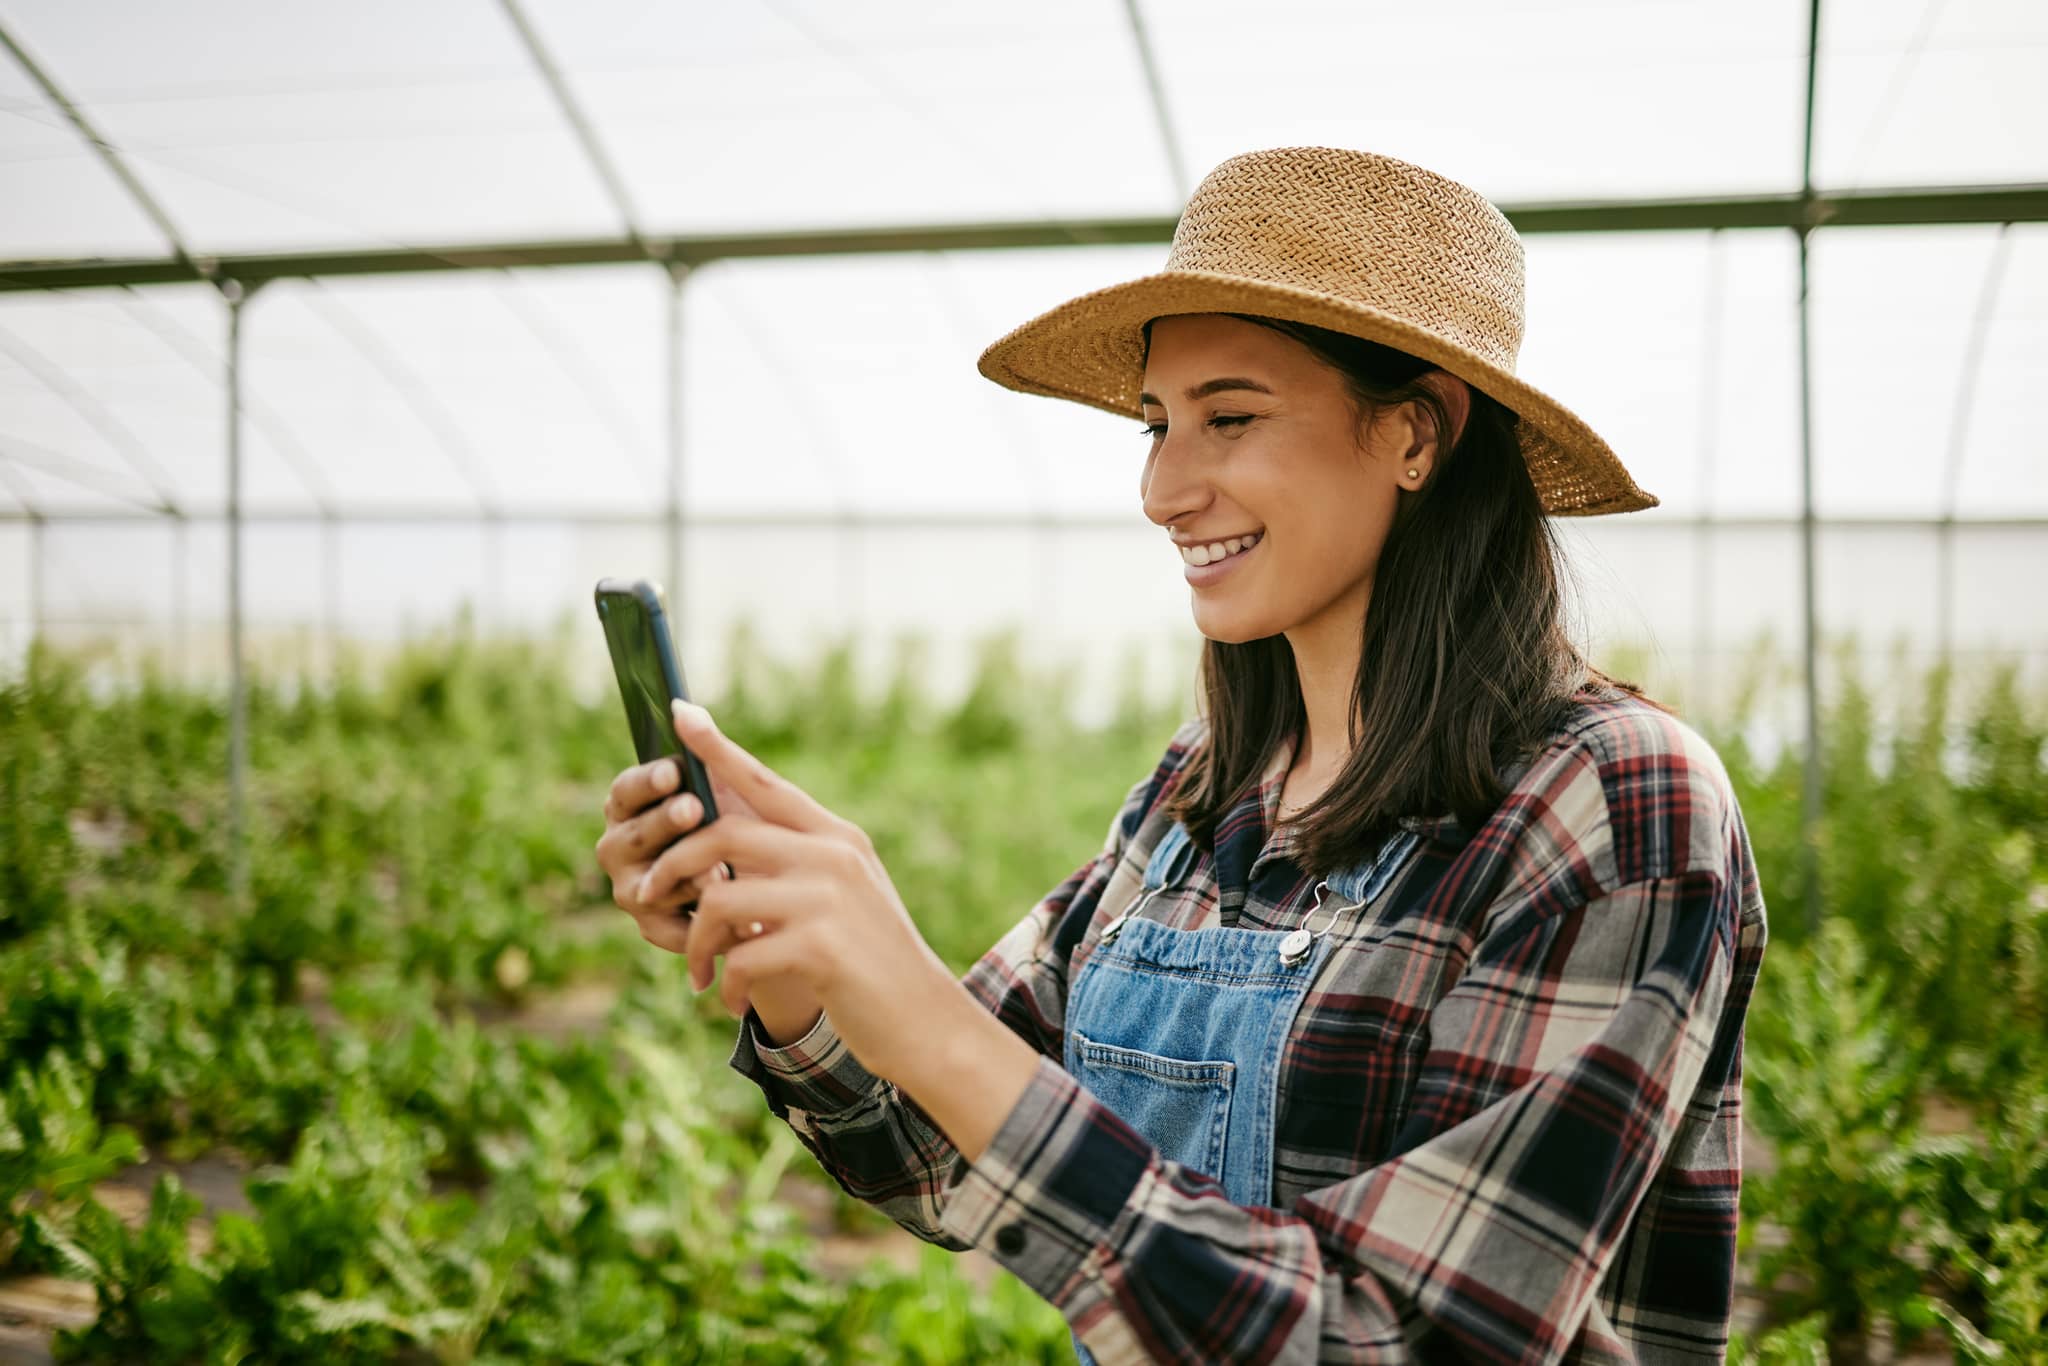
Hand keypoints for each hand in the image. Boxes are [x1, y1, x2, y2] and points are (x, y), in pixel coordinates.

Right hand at [595, 753, 756, 947]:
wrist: (761, 880)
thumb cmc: (736, 820)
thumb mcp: (726, 787)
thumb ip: (705, 752)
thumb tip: (683, 707)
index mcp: (628, 806)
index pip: (626, 790)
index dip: (649, 781)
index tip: (676, 769)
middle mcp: (617, 847)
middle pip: (634, 836)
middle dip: (665, 822)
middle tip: (695, 809)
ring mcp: (631, 890)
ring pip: (652, 885)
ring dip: (686, 877)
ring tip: (718, 871)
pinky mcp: (652, 927)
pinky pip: (671, 931)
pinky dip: (704, 925)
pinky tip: (737, 919)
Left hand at [642, 698, 967, 1085]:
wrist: (927, 1023)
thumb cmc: (872, 965)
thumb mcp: (844, 898)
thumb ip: (797, 865)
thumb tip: (723, 848)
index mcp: (837, 838)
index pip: (765, 782)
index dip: (717, 749)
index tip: (680, 713)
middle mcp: (834, 856)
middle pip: (724, 835)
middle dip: (674, 866)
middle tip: (649, 897)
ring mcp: (829, 899)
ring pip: (722, 899)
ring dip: (696, 940)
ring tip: (699, 972)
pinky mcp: (821, 947)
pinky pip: (741, 956)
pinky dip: (726, 984)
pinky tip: (732, 1002)